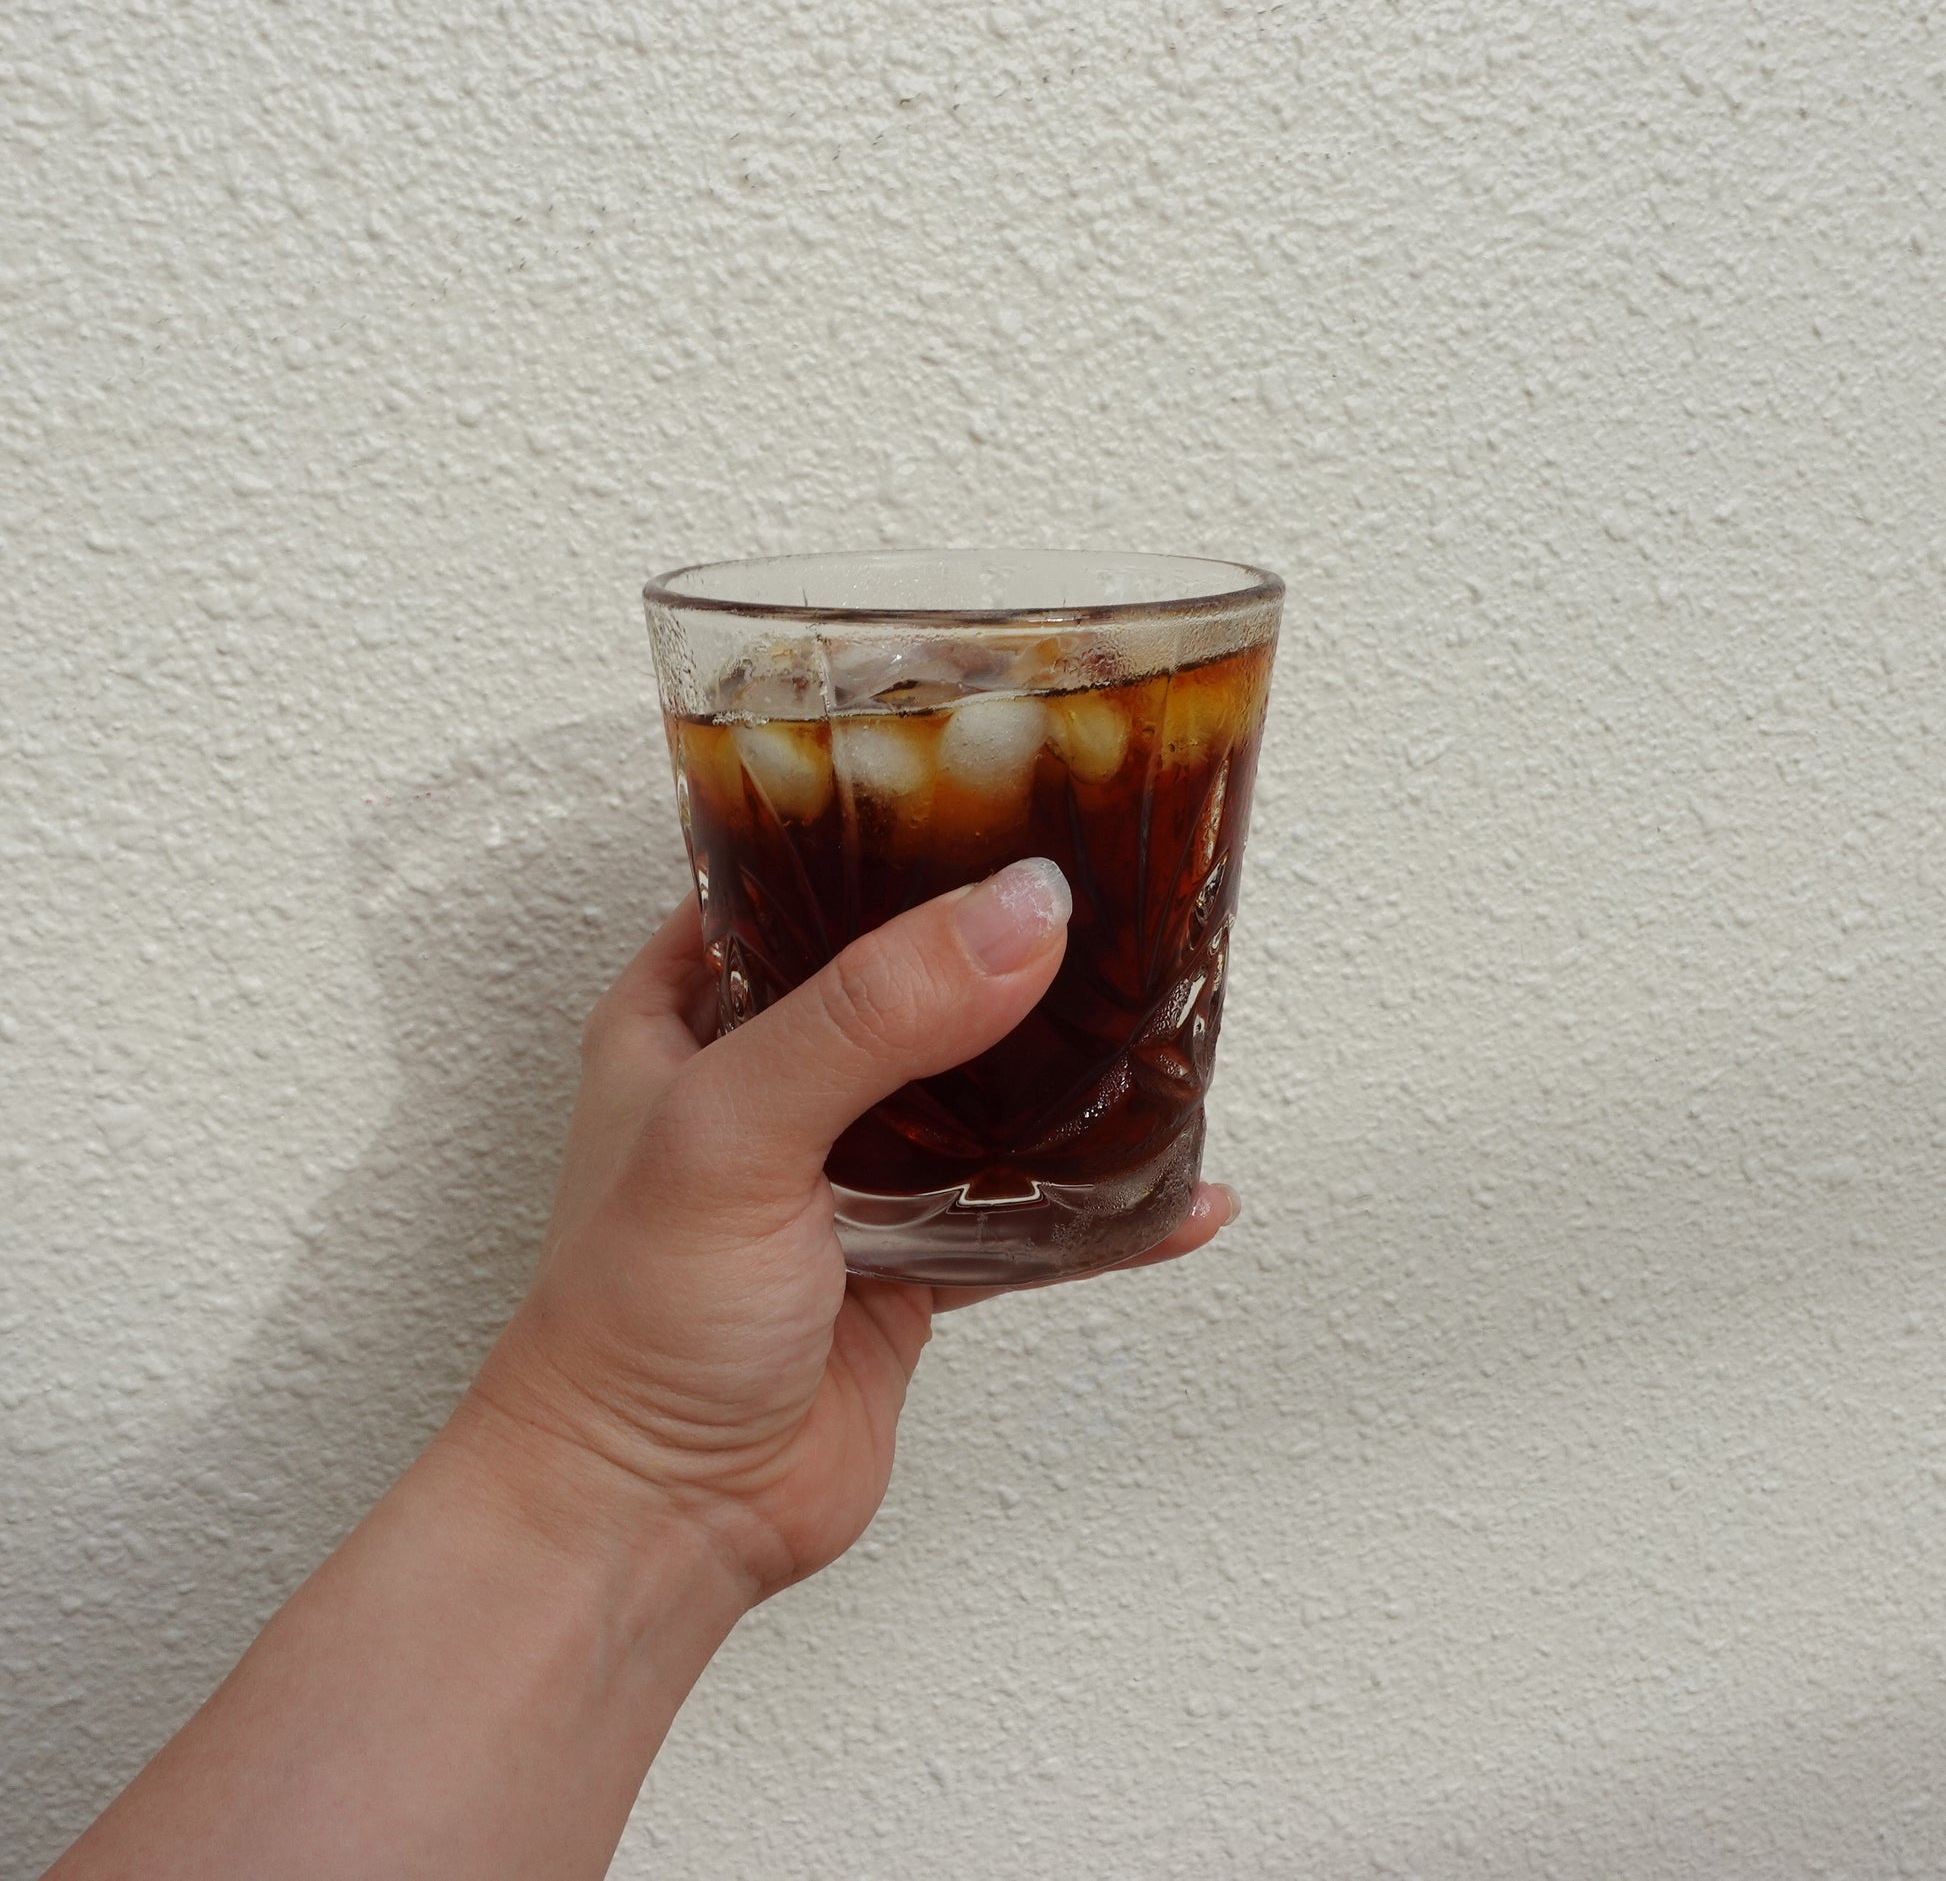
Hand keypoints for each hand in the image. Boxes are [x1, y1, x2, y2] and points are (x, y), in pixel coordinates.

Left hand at [465, 857, 1235, 1601]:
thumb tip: (1023, 914)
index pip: (790, 877)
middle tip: (1111, 887)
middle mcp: (772, 1081)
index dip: (885, 830)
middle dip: (998, 943)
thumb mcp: (733, 1129)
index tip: (998, 785)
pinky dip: (1101, 1207)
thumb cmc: (634, 1323)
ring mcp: (847, 1175)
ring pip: (977, 1094)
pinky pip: (1025, 1218)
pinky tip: (1185, 1193)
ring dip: (1061, 1069)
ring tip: (1164, 1015)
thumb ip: (872, 1015)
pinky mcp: (909, 1266)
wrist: (654, 1519)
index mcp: (690, 1013)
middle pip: (906, 977)